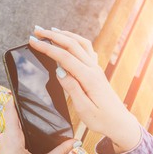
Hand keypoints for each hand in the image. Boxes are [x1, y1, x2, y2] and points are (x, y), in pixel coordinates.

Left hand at [0, 100, 75, 153]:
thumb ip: (60, 152)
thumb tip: (75, 141)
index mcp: (12, 137)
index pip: (8, 110)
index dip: (14, 97)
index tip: (25, 89)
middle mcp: (5, 137)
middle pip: (12, 114)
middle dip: (24, 106)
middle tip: (40, 100)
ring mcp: (5, 143)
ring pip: (13, 124)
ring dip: (24, 118)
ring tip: (40, 113)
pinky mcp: (7, 148)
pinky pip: (13, 132)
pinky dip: (22, 128)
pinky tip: (35, 129)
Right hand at [29, 27, 140, 153]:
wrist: (119, 123)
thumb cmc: (101, 119)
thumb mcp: (84, 108)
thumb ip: (72, 88)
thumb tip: (59, 71)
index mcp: (88, 78)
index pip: (63, 57)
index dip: (47, 47)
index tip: (33, 41)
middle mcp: (93, 69)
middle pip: (71, 45)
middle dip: (52, 36)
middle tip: (36, 31)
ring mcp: (96, 68)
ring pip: (80, 43)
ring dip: (64, 35)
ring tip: (50, 31)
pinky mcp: (96, 71)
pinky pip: (87, 49)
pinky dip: (75, 40)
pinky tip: (69, 40)